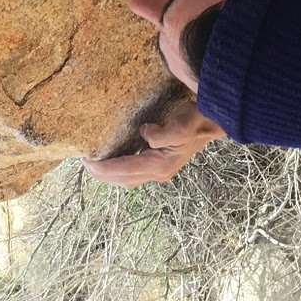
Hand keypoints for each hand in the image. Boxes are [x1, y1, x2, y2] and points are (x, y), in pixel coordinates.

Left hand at [82, 97, 222, 186]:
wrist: (216, 121)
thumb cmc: (198, 120)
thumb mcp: (182, 124)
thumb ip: (162, 133)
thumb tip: (145, 134)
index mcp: (159, 165)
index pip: (122, 171)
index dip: (102, 168)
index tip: (84, 160)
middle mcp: (158, 172)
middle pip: (122, 179)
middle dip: (101, 173)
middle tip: (84, 160)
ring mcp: (160, 169)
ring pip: (128, 177)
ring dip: (110, 172)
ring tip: (94, 160)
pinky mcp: (162, 162)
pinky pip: (134, 169)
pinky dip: (120, 167)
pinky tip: (114, 155)